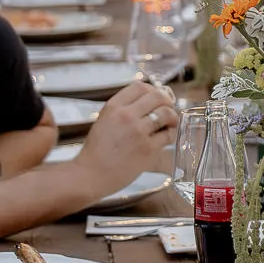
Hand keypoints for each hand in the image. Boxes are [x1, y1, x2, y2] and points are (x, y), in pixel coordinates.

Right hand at [77, 80, 177, 196]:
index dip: (153, 90)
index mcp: (113, 107)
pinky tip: (168, 136)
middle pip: (157, 96)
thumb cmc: (96, 152)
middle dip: (167, 101)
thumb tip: (145, 102)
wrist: (90, 175)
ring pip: (166, 113)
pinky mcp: (148, 149)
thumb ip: (121, 110)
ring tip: (171, 123)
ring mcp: (138, 132)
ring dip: (172, 117)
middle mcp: (126, 115)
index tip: (156, 98)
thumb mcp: (103, 121)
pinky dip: (171, 134)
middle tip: (168, 108)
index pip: (140, 86)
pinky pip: (168, 135)